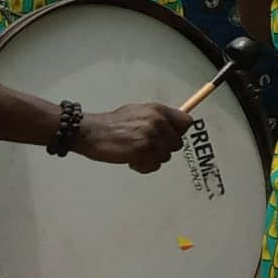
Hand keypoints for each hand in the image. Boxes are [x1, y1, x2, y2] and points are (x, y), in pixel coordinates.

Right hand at [73, 102, 191, 171]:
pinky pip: (154, 166)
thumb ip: (157, 118)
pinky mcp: (142, 151)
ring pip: (165, 157)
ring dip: (152, 159)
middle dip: (163, 148)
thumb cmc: (113, 123)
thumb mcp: (138, 111)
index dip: (178, 133)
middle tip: (146, 148)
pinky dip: (144, 167)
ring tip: (136, 154)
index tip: (168, 138)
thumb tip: (173, 126)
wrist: (91, 132)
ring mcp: (150, 137)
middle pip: (177, 144)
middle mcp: (157, 121)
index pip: (186, 122)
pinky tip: (132, 161)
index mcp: (158, 110)